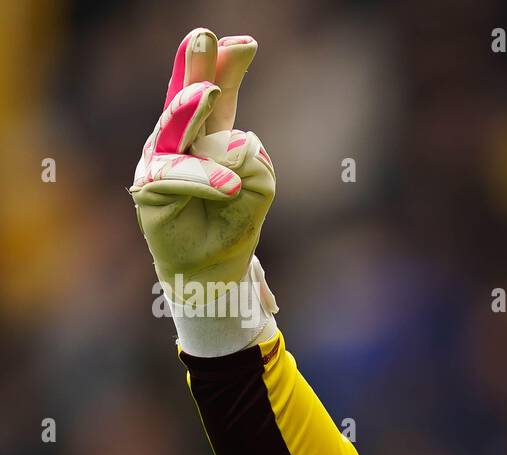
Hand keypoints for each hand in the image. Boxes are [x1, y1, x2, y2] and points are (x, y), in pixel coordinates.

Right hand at [130, 27, 274, 308]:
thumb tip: (230, 144)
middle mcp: (180, 140)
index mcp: (209, 133)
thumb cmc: (233, 221)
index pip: (218, 94)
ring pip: (178, 128)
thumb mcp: (259, 186)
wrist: (213, 267)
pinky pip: (177, 172)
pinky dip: (205, 178)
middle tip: (205, 37)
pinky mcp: (149, 186)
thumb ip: (253, 160)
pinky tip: (229, 188)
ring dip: (192, 109)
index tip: (244, 42)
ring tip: (212, 93)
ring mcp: (160, 159)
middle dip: (195, 66)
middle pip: (188, 97)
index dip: (226, 66)